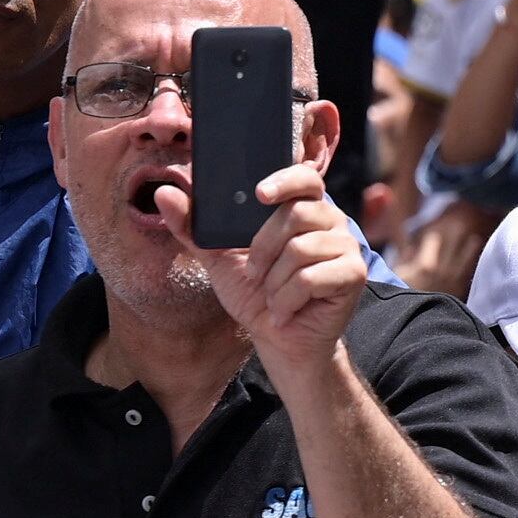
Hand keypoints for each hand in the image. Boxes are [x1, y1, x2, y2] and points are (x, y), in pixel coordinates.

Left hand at [175, 154, 365, 390]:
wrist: (279, 340)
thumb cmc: (254, 295)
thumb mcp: (218, 259)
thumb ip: (193, 227)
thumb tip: (164, 193)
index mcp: (302, 209)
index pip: (304, 177)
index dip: (285, 180)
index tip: (258, 194)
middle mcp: (330, 221)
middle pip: (297, 214)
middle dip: (264, 249)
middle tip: (255, 274)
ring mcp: (346, 246)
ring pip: (301, 250)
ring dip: (274, 282)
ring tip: (272, 296)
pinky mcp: (354, 274)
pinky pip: (311, 278)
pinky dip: (287, 300)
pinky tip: (286, 310)